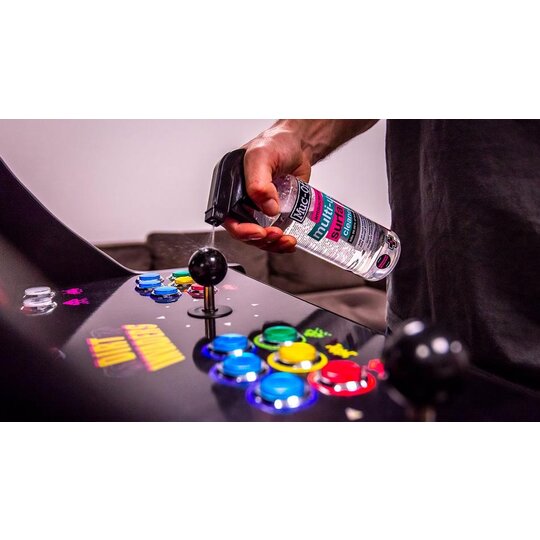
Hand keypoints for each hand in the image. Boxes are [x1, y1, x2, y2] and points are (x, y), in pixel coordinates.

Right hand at [222, 119, 377, 252]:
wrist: (300, 145)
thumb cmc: (277, 143)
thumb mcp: (262, 156)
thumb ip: (259, 182)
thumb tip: (267, 208)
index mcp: (230, 188)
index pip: (228, 217)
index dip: (241, 230)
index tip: (259, 231)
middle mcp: (241, 200)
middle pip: (244, 231)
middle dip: (260, 239)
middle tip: (276, 234)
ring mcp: (258, 208)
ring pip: (259, 237)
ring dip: (272, 244)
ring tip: (286, 240)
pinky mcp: (275, 213)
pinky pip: (274, 234)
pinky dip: (281, 242)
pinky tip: (290, 240)